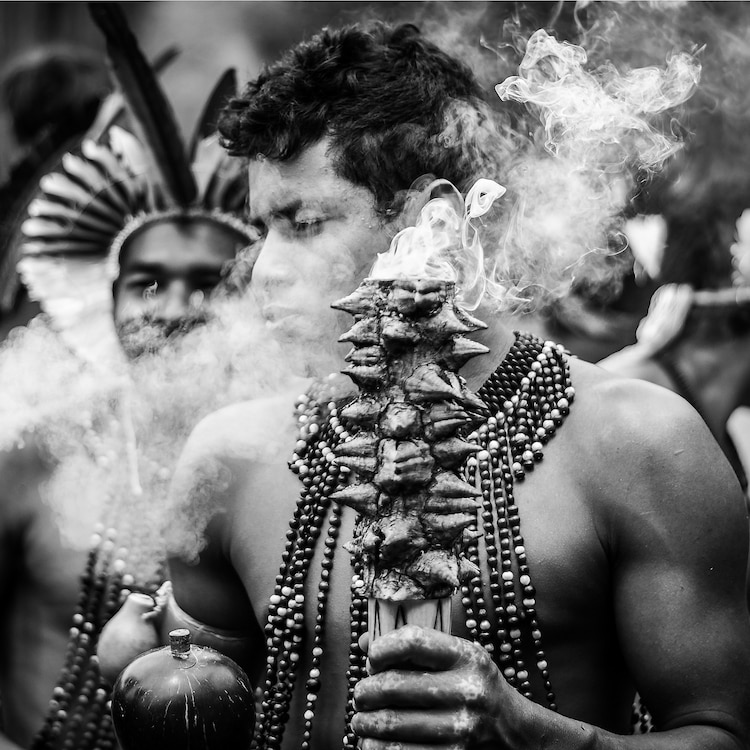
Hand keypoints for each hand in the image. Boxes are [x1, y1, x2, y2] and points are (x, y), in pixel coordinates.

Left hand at [352, 625, 515, 748]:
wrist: (512, 731)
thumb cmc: (472, 685)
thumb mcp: (455, 657)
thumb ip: (412, 647)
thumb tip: (364, 643)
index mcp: (466, 656)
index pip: (412, 641)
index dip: (382, 648)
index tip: (372, 659)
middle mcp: (467, 689)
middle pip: (393, 684)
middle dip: (365, 691)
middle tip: (361, 695)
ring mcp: (461, 727)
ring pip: (390, 723)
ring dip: (365, 723)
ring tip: (362, 720)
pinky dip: (376, 748)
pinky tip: (373, 742)